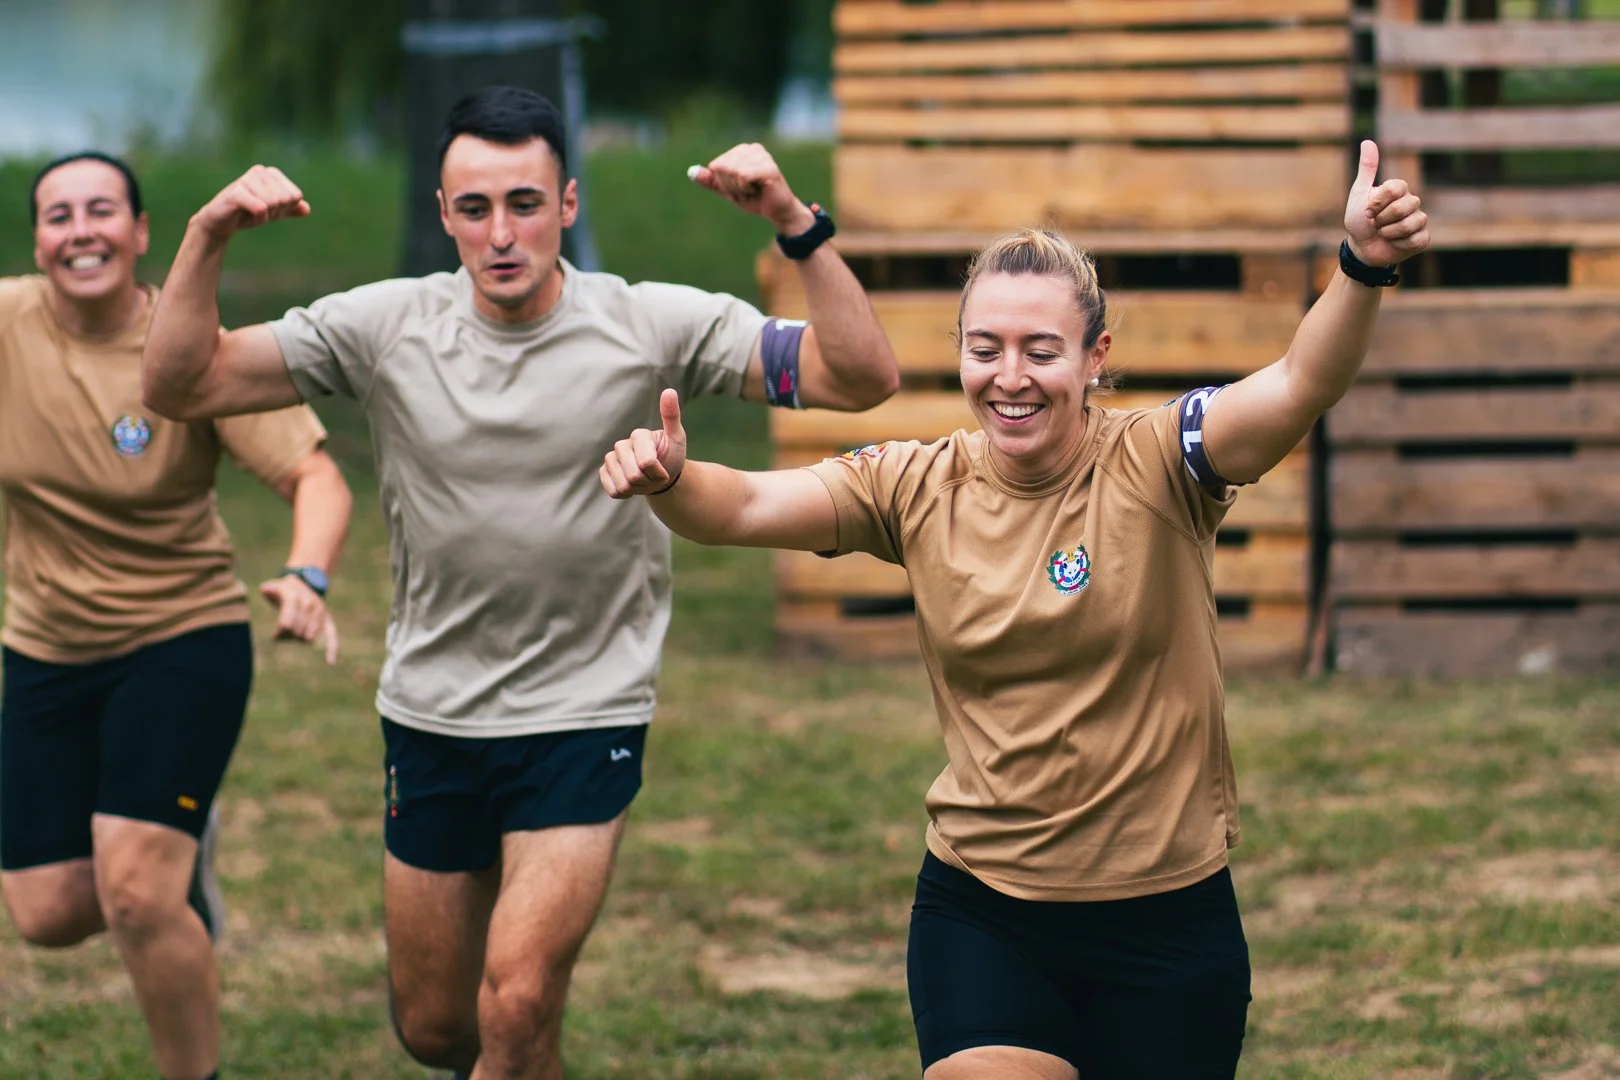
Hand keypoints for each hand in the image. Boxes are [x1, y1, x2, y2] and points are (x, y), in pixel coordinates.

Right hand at [193, 165, 310, 241]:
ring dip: (264, 217)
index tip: (267, 209)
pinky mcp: (236, 192)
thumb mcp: (273, 212)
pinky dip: (257, 219)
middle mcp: (260, 171)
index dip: (284, 209)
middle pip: (285, 200)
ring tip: (249, 213)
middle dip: (274, 213)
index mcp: (271, 173)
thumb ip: (291, 209)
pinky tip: (243, 215)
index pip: (296, 196)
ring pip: (274, 205)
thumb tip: (307, 210)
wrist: (219, 222)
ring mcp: (247, 179)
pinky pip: (262, 209)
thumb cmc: (247, 213)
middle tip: (257, 212)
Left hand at [258, 575, 338, 663]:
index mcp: (295, 596)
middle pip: (296, 632)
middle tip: (283, 633)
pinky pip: (332, 635)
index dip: (279, 633)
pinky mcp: (328, 620)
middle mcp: (309, 604)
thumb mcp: (273, 586)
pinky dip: (332, 649)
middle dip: (288, 636)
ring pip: (308, 637)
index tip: (275, 635)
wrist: (305, 583)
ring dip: (299, 639)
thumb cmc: (283, 589)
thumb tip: (266, 590)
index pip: (286, 624)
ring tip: (294, 631)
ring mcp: (320, 612)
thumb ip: (268, 589)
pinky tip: (330, 662)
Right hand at [600, 389, 687, 498]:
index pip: (647, 463)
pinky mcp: (604, 473)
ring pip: (623, 486)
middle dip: (650, 482)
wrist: (662, 475)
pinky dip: (626, 494)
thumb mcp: (677, 437)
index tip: (664, 468)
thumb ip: (671, 416)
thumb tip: (669, 391)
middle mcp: (621, 445)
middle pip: (634, 476)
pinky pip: (613, 491)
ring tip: (645, 481)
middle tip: (655, 476)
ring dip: (639, 490)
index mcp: (638, 435)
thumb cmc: (671, 455)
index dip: (659, 472)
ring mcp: (610, 459)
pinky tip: (632, 487)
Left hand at [687, 144, 813, 234]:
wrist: (778, 212)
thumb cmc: (755, 199)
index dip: (724, 183)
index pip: (716, 166)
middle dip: (731, 186)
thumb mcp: (728, 190)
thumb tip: (691, 172)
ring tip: (753, 190)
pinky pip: (742, 175)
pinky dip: (746, 188)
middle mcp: (752, 148)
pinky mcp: (768, 167)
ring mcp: (761, 156)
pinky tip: (759, 189)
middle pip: (721, 167)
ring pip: (731, 171)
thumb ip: (711, 181)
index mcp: (742, 151)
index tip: (740, 188)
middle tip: (748, 191)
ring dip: (739, 189)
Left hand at [1343, 140, 1428, 266]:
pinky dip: (1399, 244)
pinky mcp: (1422, 238)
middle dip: (1381, 219)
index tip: (1367, 211)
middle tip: (1375, 224)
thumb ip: (1367, 169)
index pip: (1395, 188)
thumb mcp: (1359, 193)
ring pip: (1410, 223)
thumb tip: (1367, 141)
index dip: (1378, 202)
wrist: (1362, 248)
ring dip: (1388, 232)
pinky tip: (1394, 243)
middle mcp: (1412, 202)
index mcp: (1399, 190)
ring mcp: (1419, 220)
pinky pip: (1415, 239)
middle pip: (1402, 207)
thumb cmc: (1360, 220)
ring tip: (1383, 233)